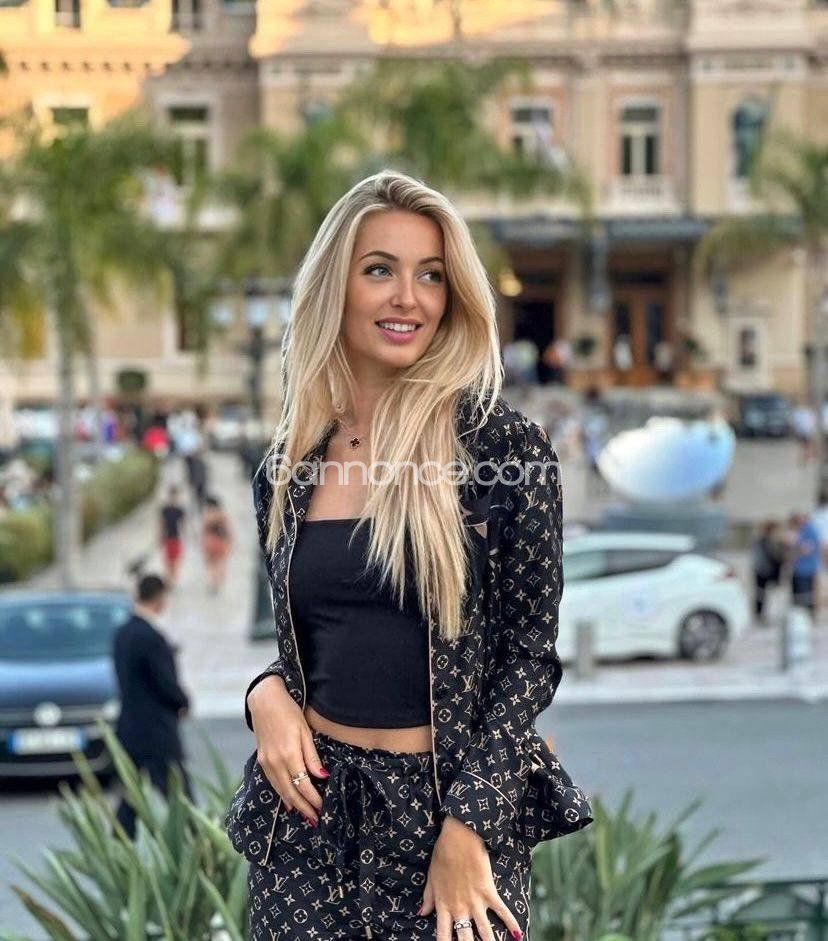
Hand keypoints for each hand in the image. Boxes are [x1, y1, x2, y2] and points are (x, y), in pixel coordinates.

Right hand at [246, 675, 328, 824]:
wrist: (264, 701)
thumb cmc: (289, 712)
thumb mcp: (305, 731)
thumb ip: (312, 756)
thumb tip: (322, 777)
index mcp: (289, 754)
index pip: (303, 785)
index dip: (312, 799)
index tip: (322, 808)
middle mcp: (275, 762)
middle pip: (291, 792)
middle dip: (303, 807)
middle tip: (315, 819)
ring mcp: (266, 763)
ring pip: (280, 790)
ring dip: (293, 805)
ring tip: (305, 815)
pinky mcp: (262, 761)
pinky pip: (273, 783)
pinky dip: (282, 794)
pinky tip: (288, 803)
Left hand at [419, 815, 522, 940]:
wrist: (458, 838)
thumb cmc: (442, 855)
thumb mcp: (431, 878)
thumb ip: (428, 899)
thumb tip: (421, 914)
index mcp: (444, 905)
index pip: (442, 935)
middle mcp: (459, 908)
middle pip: (464, 938)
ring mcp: (475, 902)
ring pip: (484, 931)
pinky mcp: (489, 892)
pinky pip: (501, 911)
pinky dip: (511, 923)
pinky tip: (518, 935)